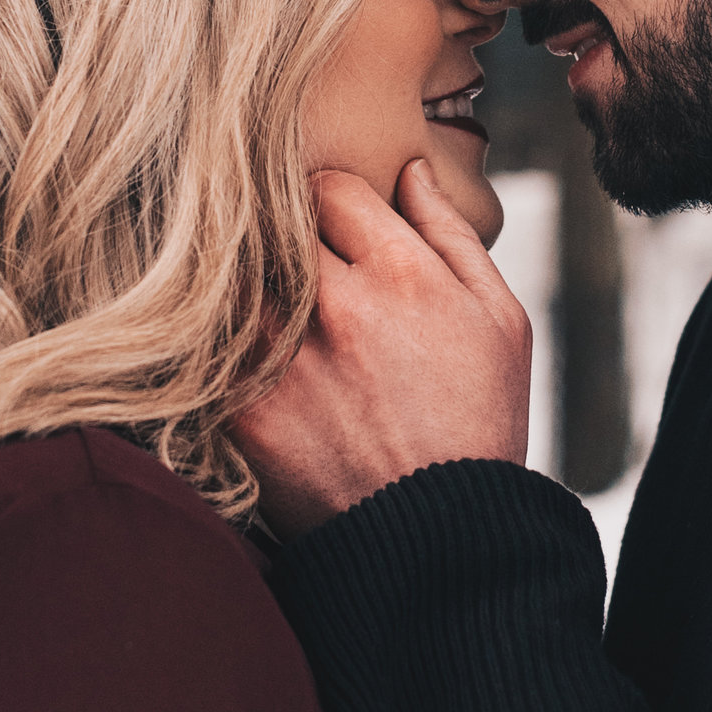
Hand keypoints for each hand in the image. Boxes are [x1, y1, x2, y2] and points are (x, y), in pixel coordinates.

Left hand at [234, 163, 534, 538]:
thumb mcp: (499, 319)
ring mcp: (285, 359)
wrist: (440, 540)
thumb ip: (451, 235)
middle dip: (283, 238)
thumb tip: (411, 170)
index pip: (329, 188)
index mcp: (403, 274)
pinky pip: (211, 346)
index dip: (332, 203)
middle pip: (273, 225)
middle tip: (293, 264)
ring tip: (268, 310)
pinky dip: (220, 343)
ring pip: (233, 279)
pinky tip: (242, 356)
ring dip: (246, 285)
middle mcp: (338, 307)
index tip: (334, 231)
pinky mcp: (244, 410)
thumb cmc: (478, 423)